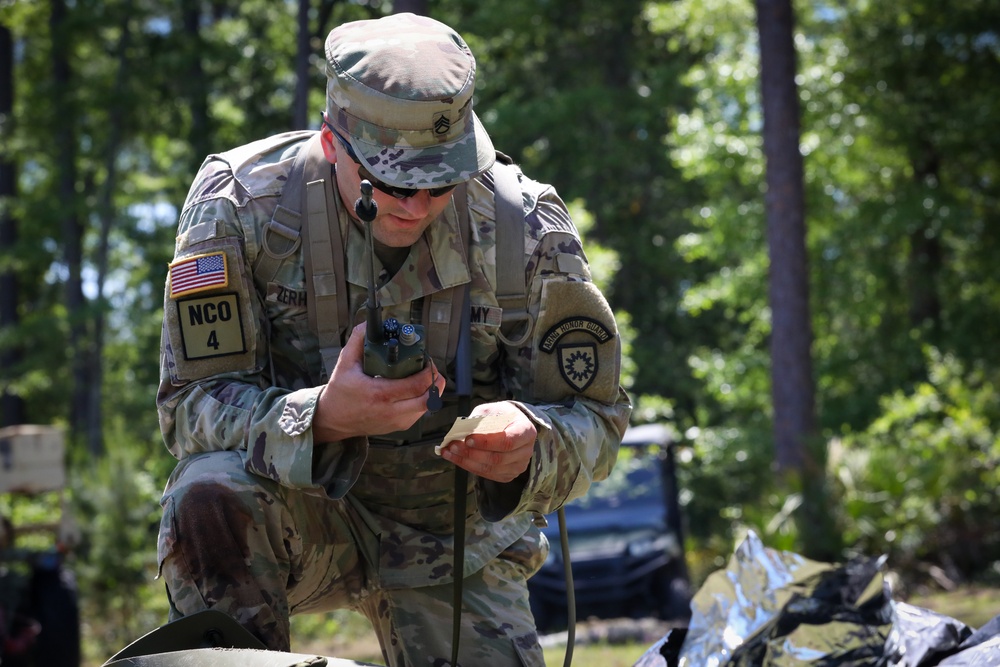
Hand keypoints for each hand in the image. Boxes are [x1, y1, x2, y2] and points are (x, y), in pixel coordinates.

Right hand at [313, 322, 445, 441]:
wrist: (333, 419)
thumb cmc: (340, 392)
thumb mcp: (345, 363)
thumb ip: (358, 341)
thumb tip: (368, 324)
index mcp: (379, 393)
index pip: (416, 385)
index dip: (428, 371)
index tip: (427, 359)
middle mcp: (390, 411)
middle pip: (428, 399)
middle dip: (436, 381)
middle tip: (431, 368)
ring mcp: (396, 421)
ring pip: (427, 407)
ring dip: (431, 391)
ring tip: (425, 377)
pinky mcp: (398, 426)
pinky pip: (419, 414)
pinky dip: (423, 401)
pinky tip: (417, 390)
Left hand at [440, 402, 535, 482]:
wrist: (513, 427)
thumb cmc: (503, 416)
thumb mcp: (493, 410)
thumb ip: (480, 419)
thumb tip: (462, 430)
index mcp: (526, 431)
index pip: (507, 441)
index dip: (487, 442)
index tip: (468, 438)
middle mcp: (526, 452)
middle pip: (497, 458)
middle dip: (471, 453)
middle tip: (453, 445)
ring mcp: (518, 466)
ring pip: (490, 469)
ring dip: (466, 461)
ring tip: (449, 452)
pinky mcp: (508, 475)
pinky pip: (487, 475)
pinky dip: (469, 467)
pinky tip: (456, 458)